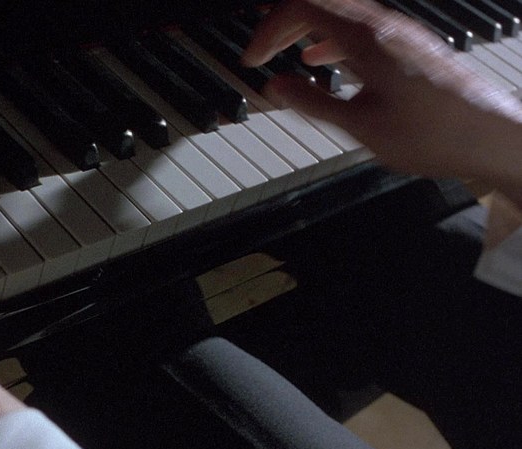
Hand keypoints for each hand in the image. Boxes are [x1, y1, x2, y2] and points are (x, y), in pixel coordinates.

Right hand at [241, 0, 521, 206]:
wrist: (493, 137)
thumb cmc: (434, 135)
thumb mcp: (360, 126)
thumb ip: (313, 102)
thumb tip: (276, 86)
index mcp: (366, 39)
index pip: (301, 8)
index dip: (268, 29)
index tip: (252, 58)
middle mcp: (384, 26)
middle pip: (320, 2)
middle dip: (282, 24)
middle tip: (259, 51)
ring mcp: (400, 33)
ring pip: (341, 12)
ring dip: (307, 28)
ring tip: (284, 53)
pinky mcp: (409, 46)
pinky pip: (361, 26)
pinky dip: (332, 37)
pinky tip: (325, 61)